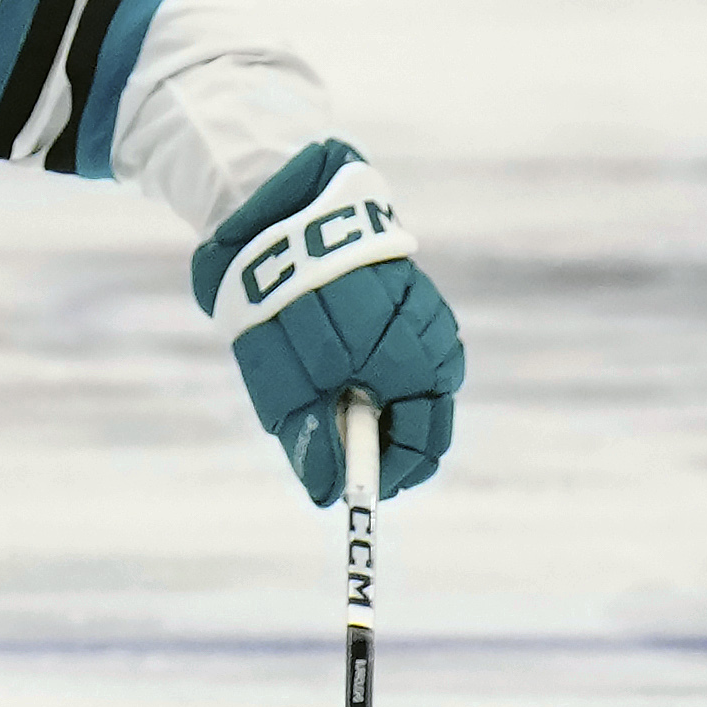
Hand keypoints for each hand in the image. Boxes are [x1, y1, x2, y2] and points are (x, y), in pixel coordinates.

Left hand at [189, 138, 461, 503]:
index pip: (421, 442)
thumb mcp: (281, 381)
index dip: (391, 474)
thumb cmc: (276, 303)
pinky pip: (413, 347)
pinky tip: (354, 364)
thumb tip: (331, 495)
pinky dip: (387, 369)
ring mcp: (428, 311)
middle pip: (428, 415)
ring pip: (423, 382)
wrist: (280, 211)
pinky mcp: (416, 290)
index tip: (360, 493)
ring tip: (342, 400)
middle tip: (348, 458)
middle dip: (391, 443)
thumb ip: (313, 439)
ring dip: (388, 403)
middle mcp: (430, 338)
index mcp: (406, 363)